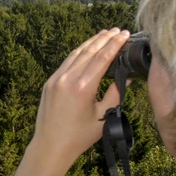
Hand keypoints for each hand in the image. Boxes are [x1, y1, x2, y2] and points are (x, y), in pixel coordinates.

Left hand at [32, 27, 132, 163]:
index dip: (114, 44)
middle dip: (104, 39)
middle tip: (118, 30)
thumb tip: (126, 77)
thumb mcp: (103, 116)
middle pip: (89, 51)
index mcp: (82, 87)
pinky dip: (78, 52)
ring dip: (91, 42)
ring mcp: (55, 79)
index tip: (124, 34)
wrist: (50, 145)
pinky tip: (87, 48)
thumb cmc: (79, 136)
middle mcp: (67, 79)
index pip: (102, 58)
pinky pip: (66, 62)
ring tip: (104, 34)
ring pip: (75, 54)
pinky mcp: (49, 82)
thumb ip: (115, 94)